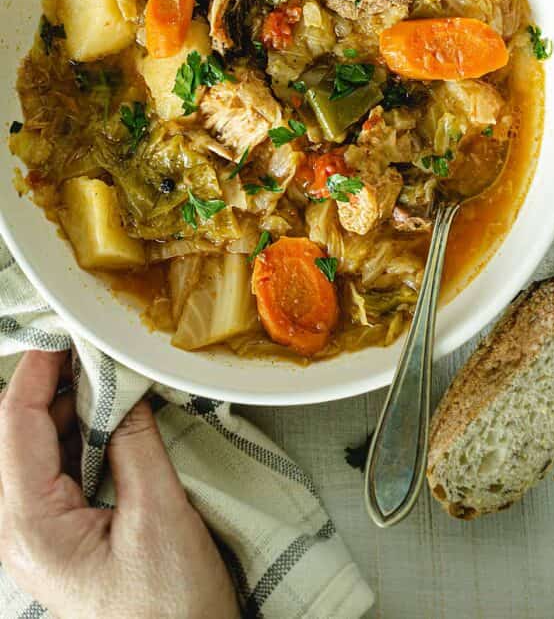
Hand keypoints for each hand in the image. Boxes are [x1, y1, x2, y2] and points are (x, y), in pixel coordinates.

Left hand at [0, 351, 238, 618]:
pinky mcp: (56, 537)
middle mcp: (18, 531)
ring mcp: (34, 535)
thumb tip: (124, 386)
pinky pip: (54, 470)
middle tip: (95, 353)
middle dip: (50, 386)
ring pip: (34, 449)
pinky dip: (77, 436)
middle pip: (16, 434)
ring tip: (108, 381)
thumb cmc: (168, 610)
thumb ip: (135, 442)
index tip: (61, 333)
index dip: (34, 371)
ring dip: (66, 410)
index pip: (15, 426)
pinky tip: (109, 421)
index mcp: (30, 527)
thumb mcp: (159, 515)